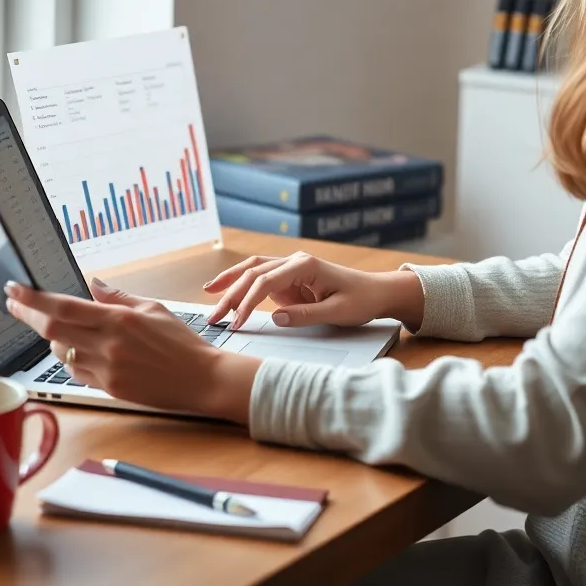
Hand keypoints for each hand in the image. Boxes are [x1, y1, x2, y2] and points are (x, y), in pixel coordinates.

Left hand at [4, 279, 259, 423]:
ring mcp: (105, 370)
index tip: (15, 289)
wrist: (200, 379)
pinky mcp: (108, 389)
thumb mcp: (153, 308)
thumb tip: (92, 284)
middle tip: (14, 304)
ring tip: (63, 329)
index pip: (64, 306)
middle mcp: (107, 345)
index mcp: (118, 320)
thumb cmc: (181, 342)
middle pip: (51, 330)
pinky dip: (72, 359)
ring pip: (60, 353)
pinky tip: (83, 351)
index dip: (33, 298)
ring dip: (54, 339)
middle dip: (27, 315)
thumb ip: (118, 297)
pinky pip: (76, 372)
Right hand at [203, 251, 424, 330]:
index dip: (247, 302)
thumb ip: (306, 315)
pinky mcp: (290, 279)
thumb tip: (275, 319)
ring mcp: (291, 269)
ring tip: (208, 294)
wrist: (376, 292)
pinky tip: (225, 291)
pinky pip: (261, 280)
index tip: (235, 323)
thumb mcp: (338, 312)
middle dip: (230, 293)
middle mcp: (294, 262)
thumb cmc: (361, 300)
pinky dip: (242, 285)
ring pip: (253, 271)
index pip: (266, 281)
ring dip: (231, 283)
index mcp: (305, 265)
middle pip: (254, 273)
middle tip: (213, 316)